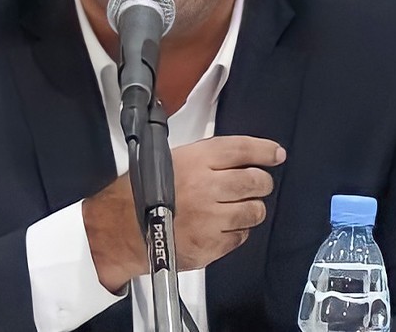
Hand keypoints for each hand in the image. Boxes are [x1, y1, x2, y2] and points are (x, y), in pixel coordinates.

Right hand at [83, 136, 285, 291]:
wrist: (120, 229)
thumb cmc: (140, 193)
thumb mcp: (170, 159)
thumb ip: (206, 157)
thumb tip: (241, 155)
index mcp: (196, 161)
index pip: (243, 150)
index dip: (265, 151)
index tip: (276, 154)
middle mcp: (206, 188)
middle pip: (256, 181)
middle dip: (261, 182)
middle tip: (257, 184)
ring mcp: (210, 219)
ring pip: (255, 211)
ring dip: (251, 209)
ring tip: (236, 208)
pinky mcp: (210, 246)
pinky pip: (241, 237)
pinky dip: (237, 232)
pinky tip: (221, 226)